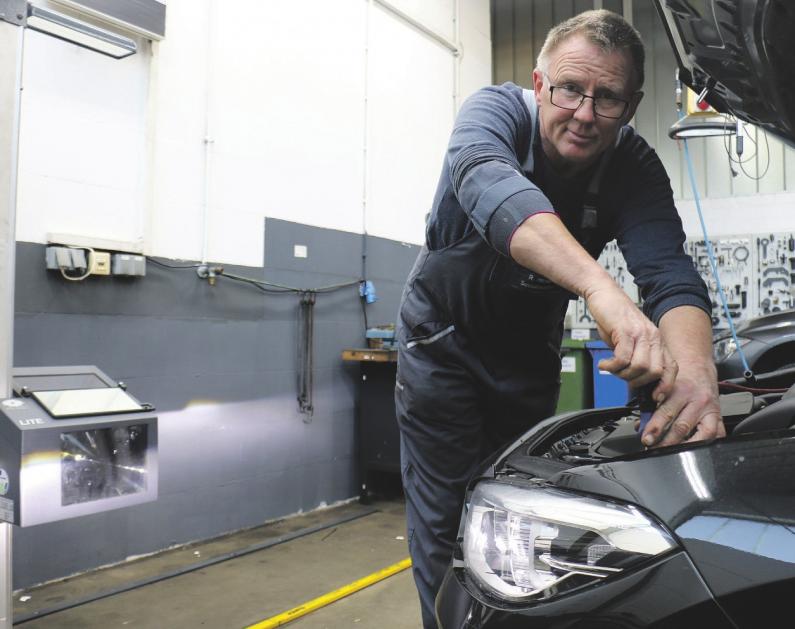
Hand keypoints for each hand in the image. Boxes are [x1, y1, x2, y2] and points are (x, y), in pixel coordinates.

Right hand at [585, 285, 676, 399]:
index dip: (664, 385)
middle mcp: (652, 337)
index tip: (653, 396)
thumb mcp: (630, 338)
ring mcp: (640, 334)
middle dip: (637, 382)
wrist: (604, 294)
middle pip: (655, 372)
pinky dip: (612, 367)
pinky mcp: (625, 331)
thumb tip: (633, 377)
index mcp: (656, 340)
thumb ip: (635, 356)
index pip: (671, 368)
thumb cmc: (615, 316)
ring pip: (640, 367)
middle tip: (622, 378)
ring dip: (622, 374)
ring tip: (611, 369)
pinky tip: (604, 364)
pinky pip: (623, 358)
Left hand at [640, 361, 725, 447]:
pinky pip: (716, 436)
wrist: (698, 364)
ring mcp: (710, 410)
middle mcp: (698, 400)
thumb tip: (640, 426)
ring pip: (701, 435)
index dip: (655, 428)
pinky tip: (691, 450)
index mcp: (682, 390)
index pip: (666, 412)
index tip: (646, 438)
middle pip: (681, 426)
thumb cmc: (679, 375)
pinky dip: (704, 445)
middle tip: (653, 448)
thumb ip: (652, 404)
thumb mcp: (663, 384)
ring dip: (683, 446)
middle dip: (665, 441)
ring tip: (669, 452)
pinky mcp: (719, 416)